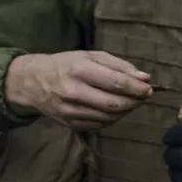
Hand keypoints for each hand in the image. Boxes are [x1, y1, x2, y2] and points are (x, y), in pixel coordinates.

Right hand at [4, 50, 150, 129]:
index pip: (117, 83)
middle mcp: (74, 92)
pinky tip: (114, 109)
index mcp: (79, 70)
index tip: (149, 89)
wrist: (32, 82)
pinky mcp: (71, 124)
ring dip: (126, 110)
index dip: (137, 88)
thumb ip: (118, 65)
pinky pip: (101, 125)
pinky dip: (113, 118)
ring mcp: (71, 111)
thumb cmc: (65, 65)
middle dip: (135, 101)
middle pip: (116, 104)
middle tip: (142, 96)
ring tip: (130, 101)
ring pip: (110, 117)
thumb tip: (144, 78)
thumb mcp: (90, 56)